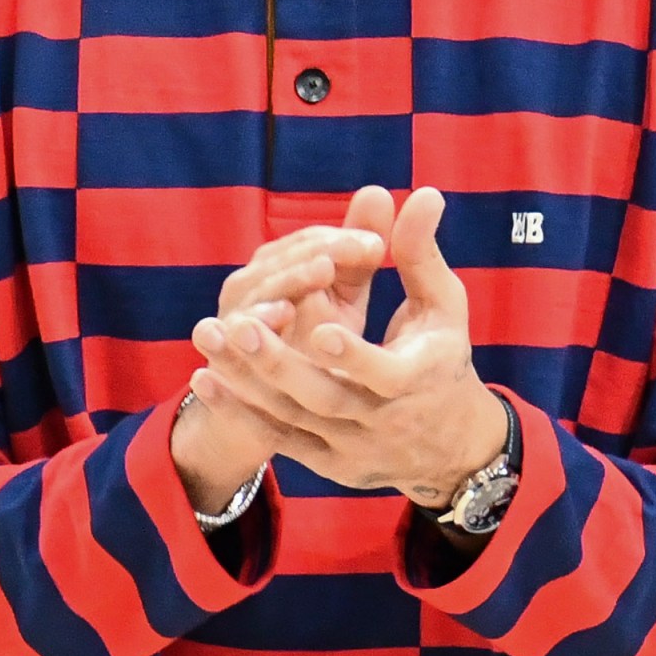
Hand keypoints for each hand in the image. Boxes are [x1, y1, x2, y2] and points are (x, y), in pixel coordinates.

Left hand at [192, 188, 506, 508]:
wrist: (450, 443)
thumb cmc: (442, 353)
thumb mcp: (442, 305)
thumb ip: (420, 252)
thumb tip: (425, 192)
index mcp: (419, 379)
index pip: (383, 374)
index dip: (352, 356)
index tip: (318, 328)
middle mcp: (384, 421)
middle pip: (325, 398)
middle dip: (277, 363)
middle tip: (236, 324)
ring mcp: (353, 447)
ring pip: (293, 419)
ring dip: (245, 383)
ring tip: (208, 339)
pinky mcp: (328, 463)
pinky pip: (278, 438)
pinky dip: (240, 411)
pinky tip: (205, 377)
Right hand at [218, 186, 392, 342]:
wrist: (272, 410)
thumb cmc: (315, 349)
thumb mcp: (342, 296)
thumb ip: (357, 251)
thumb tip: (379, 191)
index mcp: (278, 263)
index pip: (312, 242)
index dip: (345, 239)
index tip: (379, 245)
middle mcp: (250, 280)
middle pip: (287, 257)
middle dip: (326, 252)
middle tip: (365, 250)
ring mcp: (232, 311)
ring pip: (263, 285)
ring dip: (293, 276)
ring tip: (325, 270)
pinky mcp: (219, 346)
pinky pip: (237, 328)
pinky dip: (257, 318)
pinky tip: (284, 313)